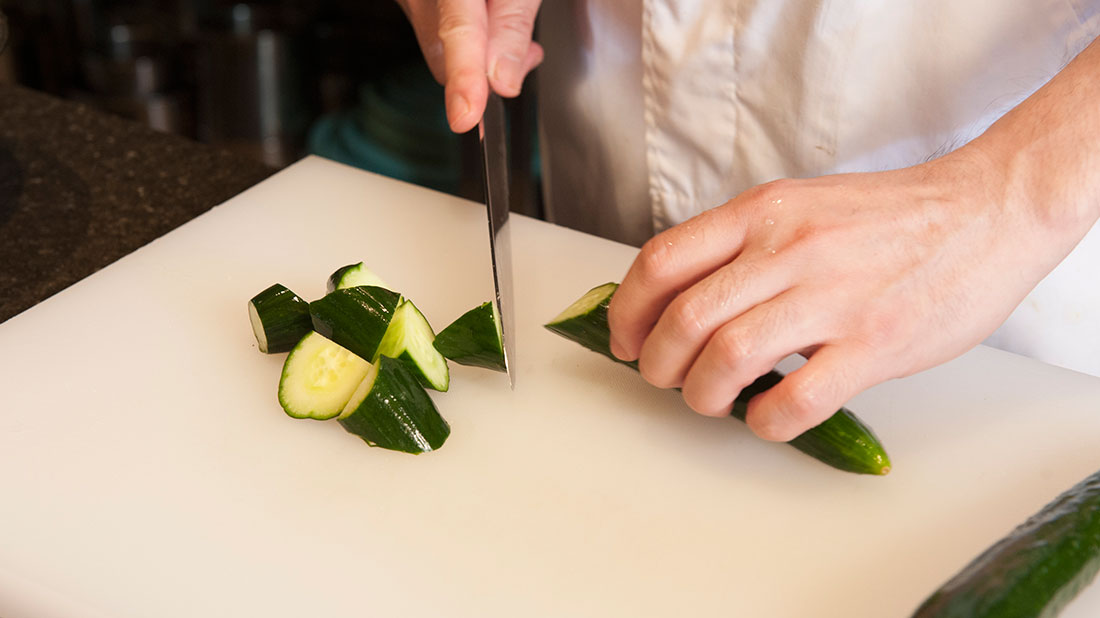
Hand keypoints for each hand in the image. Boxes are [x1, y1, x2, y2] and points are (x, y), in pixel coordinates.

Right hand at [396, 0, 543, 132]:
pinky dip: (468, 43)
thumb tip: (502, 83)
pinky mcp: (412, 4)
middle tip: (527, 55)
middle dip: (484, 71)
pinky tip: (490, 24)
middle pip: (443, 55)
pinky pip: (436, 35)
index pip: (457, 31)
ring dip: (479, 57)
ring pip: (439, 50)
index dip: (464, 77)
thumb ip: (511, 28)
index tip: (467, 116)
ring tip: (512, 31)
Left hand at [606, 147, 1074, 441]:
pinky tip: (768, 417)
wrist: (986, 209)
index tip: (626, 340)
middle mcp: (788, 250)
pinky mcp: (874, 344)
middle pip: (685, 318)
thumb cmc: (888, 216)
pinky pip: (798, 399)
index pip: (661, 261)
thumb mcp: (800, 204)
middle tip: (664, 379)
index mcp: (762, 213)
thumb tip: (681, 298)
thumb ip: (742, 244)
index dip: (628, 311)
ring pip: (729, 358)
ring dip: (703, 394)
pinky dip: (767, 421)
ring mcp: (831, 298)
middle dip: (657, 363)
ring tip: (712, 400)